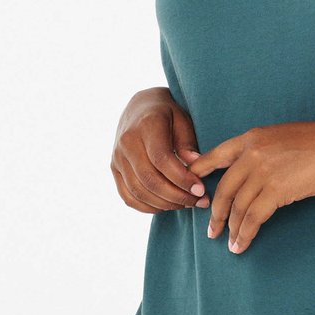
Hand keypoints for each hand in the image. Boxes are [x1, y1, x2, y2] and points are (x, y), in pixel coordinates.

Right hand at [111, 87, 209, 212]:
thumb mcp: (182, 119)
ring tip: (187, 203)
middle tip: (198, 201)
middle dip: (176, 196)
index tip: (200, 189)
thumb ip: (187, 142)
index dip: (182, 178)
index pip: (162, 159)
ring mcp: (117, 158)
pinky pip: (128, 197)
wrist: (140, 107)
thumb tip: (195, 166)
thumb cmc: (167, 113)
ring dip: (165, 204)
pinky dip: (148, 207)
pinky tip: (167, 206)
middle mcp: (126, 142)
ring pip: (138, 192)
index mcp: (146, 126)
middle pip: (149, 179)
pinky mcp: (114, 169)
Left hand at [188, 118, 314, 253]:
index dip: (199, 174)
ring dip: (230, 229)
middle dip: (215, 213)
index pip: (215, 156)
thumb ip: (261, 151)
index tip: (192, 190)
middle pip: (222, 189)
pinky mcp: (276, 190)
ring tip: (229, 242)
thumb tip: (250, 173)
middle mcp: (251, 154)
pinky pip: (252, 218)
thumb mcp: (281, 137)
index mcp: (251, 138)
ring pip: (236, 207)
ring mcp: (262, 172)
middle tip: (212, 230)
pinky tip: (241, 244)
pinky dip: (245, 234)